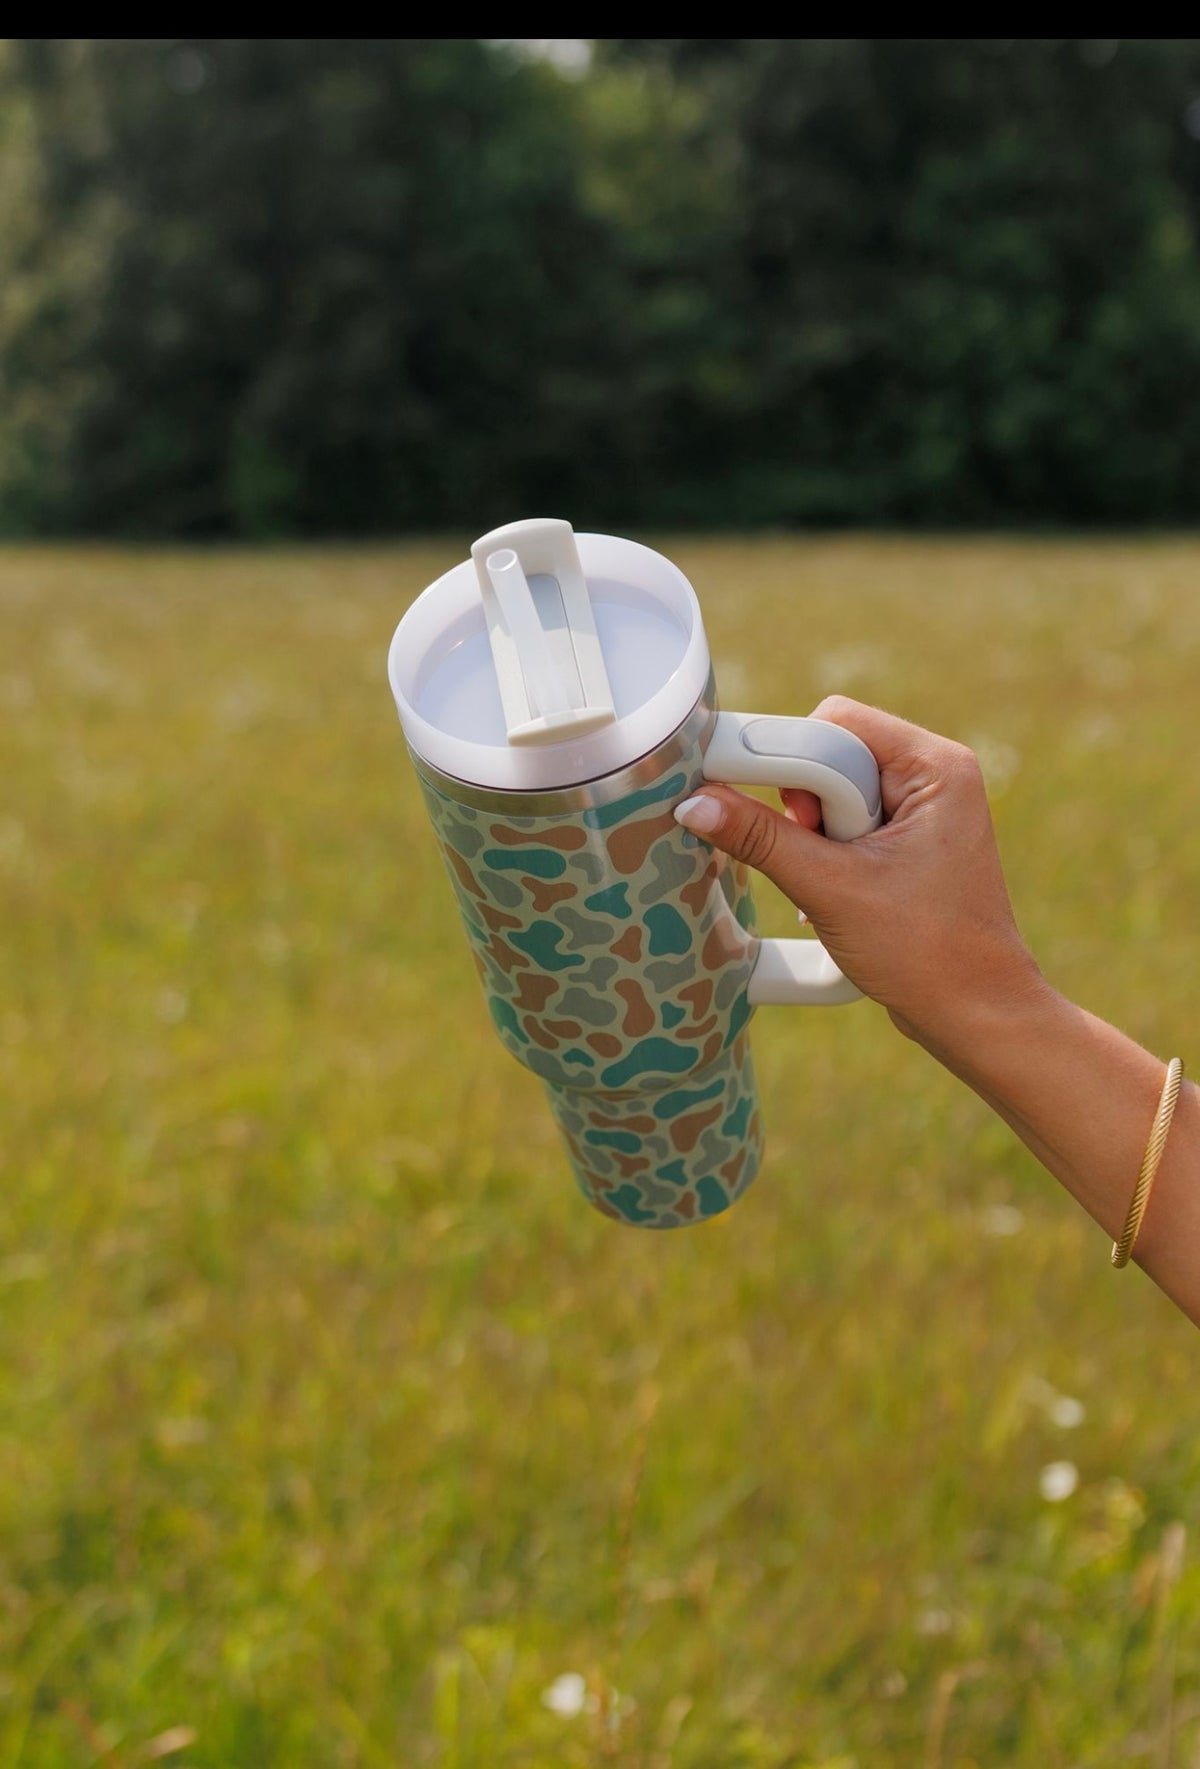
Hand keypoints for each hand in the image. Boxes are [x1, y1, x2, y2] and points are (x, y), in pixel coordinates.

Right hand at [674, 696, 1045, 1050]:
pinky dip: (828, 853)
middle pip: (832, 751)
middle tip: (819, 858)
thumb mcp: (830, 889)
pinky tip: (837, 895)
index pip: (835, 721)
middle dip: (807, 807)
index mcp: (936, 766)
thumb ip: (760, 838)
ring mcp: (927, 808)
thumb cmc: (924, 952)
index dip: (793, 762)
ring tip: (837, 884)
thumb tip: (693, 802)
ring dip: (815, 836)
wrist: (977, 1015)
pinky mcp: (912, 839)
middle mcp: (936, 774)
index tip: (768, 811)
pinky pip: (848, 820)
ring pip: (834, 789)